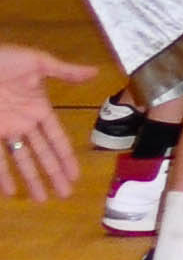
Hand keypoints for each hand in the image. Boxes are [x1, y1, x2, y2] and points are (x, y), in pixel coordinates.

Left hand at [0, 46, 89, 197]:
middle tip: (65, 195)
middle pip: (42, 154)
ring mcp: (5, 129)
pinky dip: (2, 175)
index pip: (56, 138)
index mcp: (39, 107)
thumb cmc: (2, 60)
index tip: (76, 175)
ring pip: (21, 160)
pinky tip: (9, 192)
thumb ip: (64, 71)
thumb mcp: (36, 61)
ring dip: (30, 179)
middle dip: (53, 174)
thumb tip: (95, 72)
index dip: (66, 156)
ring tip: (40, 199)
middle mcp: (24, 123)